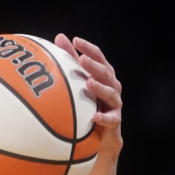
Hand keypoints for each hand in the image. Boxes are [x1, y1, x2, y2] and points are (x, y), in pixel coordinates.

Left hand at [54, 33, 122, 157]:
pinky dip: (104, 117)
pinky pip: (112, 119)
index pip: (99, 58)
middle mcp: (112, 87)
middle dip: (94, 65)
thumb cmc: (87, 104)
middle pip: (106, 73)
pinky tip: (95, 116)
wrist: (99, 137)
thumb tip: (59, 36)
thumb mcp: (78, 83)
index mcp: (103, 76)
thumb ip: (70, 61)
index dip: (89, 49)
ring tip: (88, 83)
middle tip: (82, 59)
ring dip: (100, 87)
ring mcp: (115, 104)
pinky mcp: (115, 121)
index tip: (75, 40)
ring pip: (111, 93)